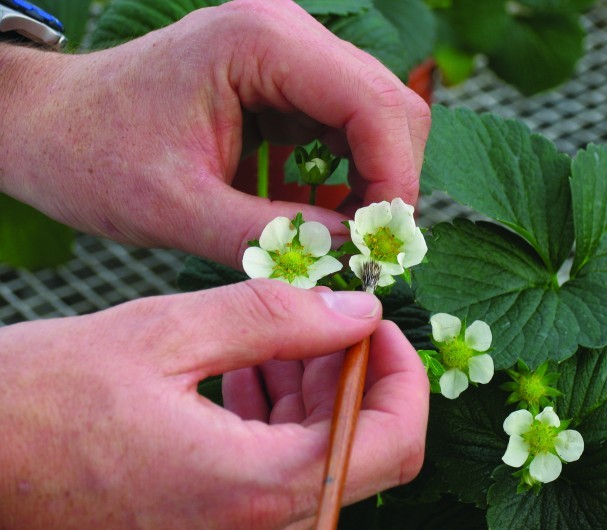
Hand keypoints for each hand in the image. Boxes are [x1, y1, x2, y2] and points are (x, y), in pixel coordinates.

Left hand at [0, 0, 430, 267]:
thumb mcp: (178, 208)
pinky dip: (347, 175)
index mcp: (260, 43)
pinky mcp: (281, 81)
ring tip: (344, 238)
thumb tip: (351, 258)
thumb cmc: (94, 156)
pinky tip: (320, 212)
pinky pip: (344, 127)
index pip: (373, 104)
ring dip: (372, 181)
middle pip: (389, 106)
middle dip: (390, 183)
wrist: (50, 127)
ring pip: (375, 117)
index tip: (382, 247)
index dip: (394, 181)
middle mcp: (285, 34)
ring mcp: (287, 54)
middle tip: (370, 250)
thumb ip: (269, 236)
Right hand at [0, 280, 427, 529]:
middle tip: (315, 321)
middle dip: (349, 378)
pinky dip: (273, 433)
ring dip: (309, 401)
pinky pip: (268, 489)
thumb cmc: (36, 404)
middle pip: (354, 454)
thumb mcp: (164, 335)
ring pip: (313, 469)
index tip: (376, 326)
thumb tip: (357, 312)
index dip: (401, 374)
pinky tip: (241, 381)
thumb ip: (276, 319)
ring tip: (271, 343)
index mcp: (252, 490)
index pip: (391, 442)